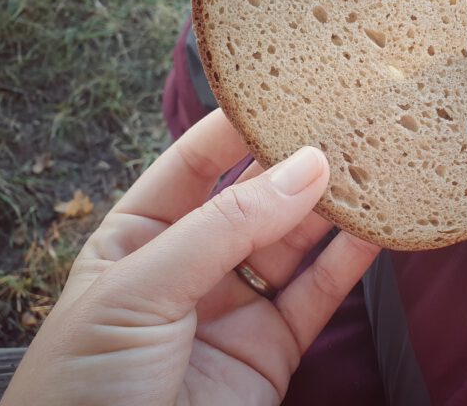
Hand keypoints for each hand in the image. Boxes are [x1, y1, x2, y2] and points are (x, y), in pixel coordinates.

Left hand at [2, 110, 379, 405]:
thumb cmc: (88, 383)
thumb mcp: (142, 289)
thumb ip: (225, 227)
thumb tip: (304, 167)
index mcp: (140, 234)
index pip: (195, 162)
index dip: (239, 125)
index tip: (288, 91)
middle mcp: (192, 262)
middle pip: (255, 197)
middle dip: (298, 162)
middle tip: (347, 124)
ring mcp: (236, 302)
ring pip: (295, 240)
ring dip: (334, 206)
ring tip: (375, 165)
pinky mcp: (275, 344)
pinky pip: (319, 291)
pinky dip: (351, 259)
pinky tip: (378, 227)